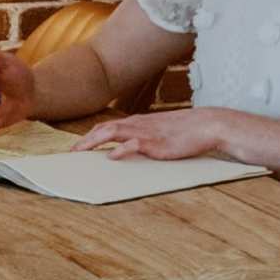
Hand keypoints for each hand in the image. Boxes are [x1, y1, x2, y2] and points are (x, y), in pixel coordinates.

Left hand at [78, 107, 228, 162]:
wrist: (207, 124)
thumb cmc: (186, 130)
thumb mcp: (161, 131)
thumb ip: (145, 137)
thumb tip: (132, 147)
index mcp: (138, 122)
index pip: (108, 126)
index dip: (91, 136)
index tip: (78, 147)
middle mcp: (138, 125)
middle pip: (104, 129)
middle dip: (86, 140)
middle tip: (71, 153)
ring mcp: (146, 133)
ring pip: (113, 133)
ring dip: (94, 142)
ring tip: (80, 152)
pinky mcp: (156, 143)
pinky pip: (133, 144)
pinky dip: (120, 150)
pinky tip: (111, 157)